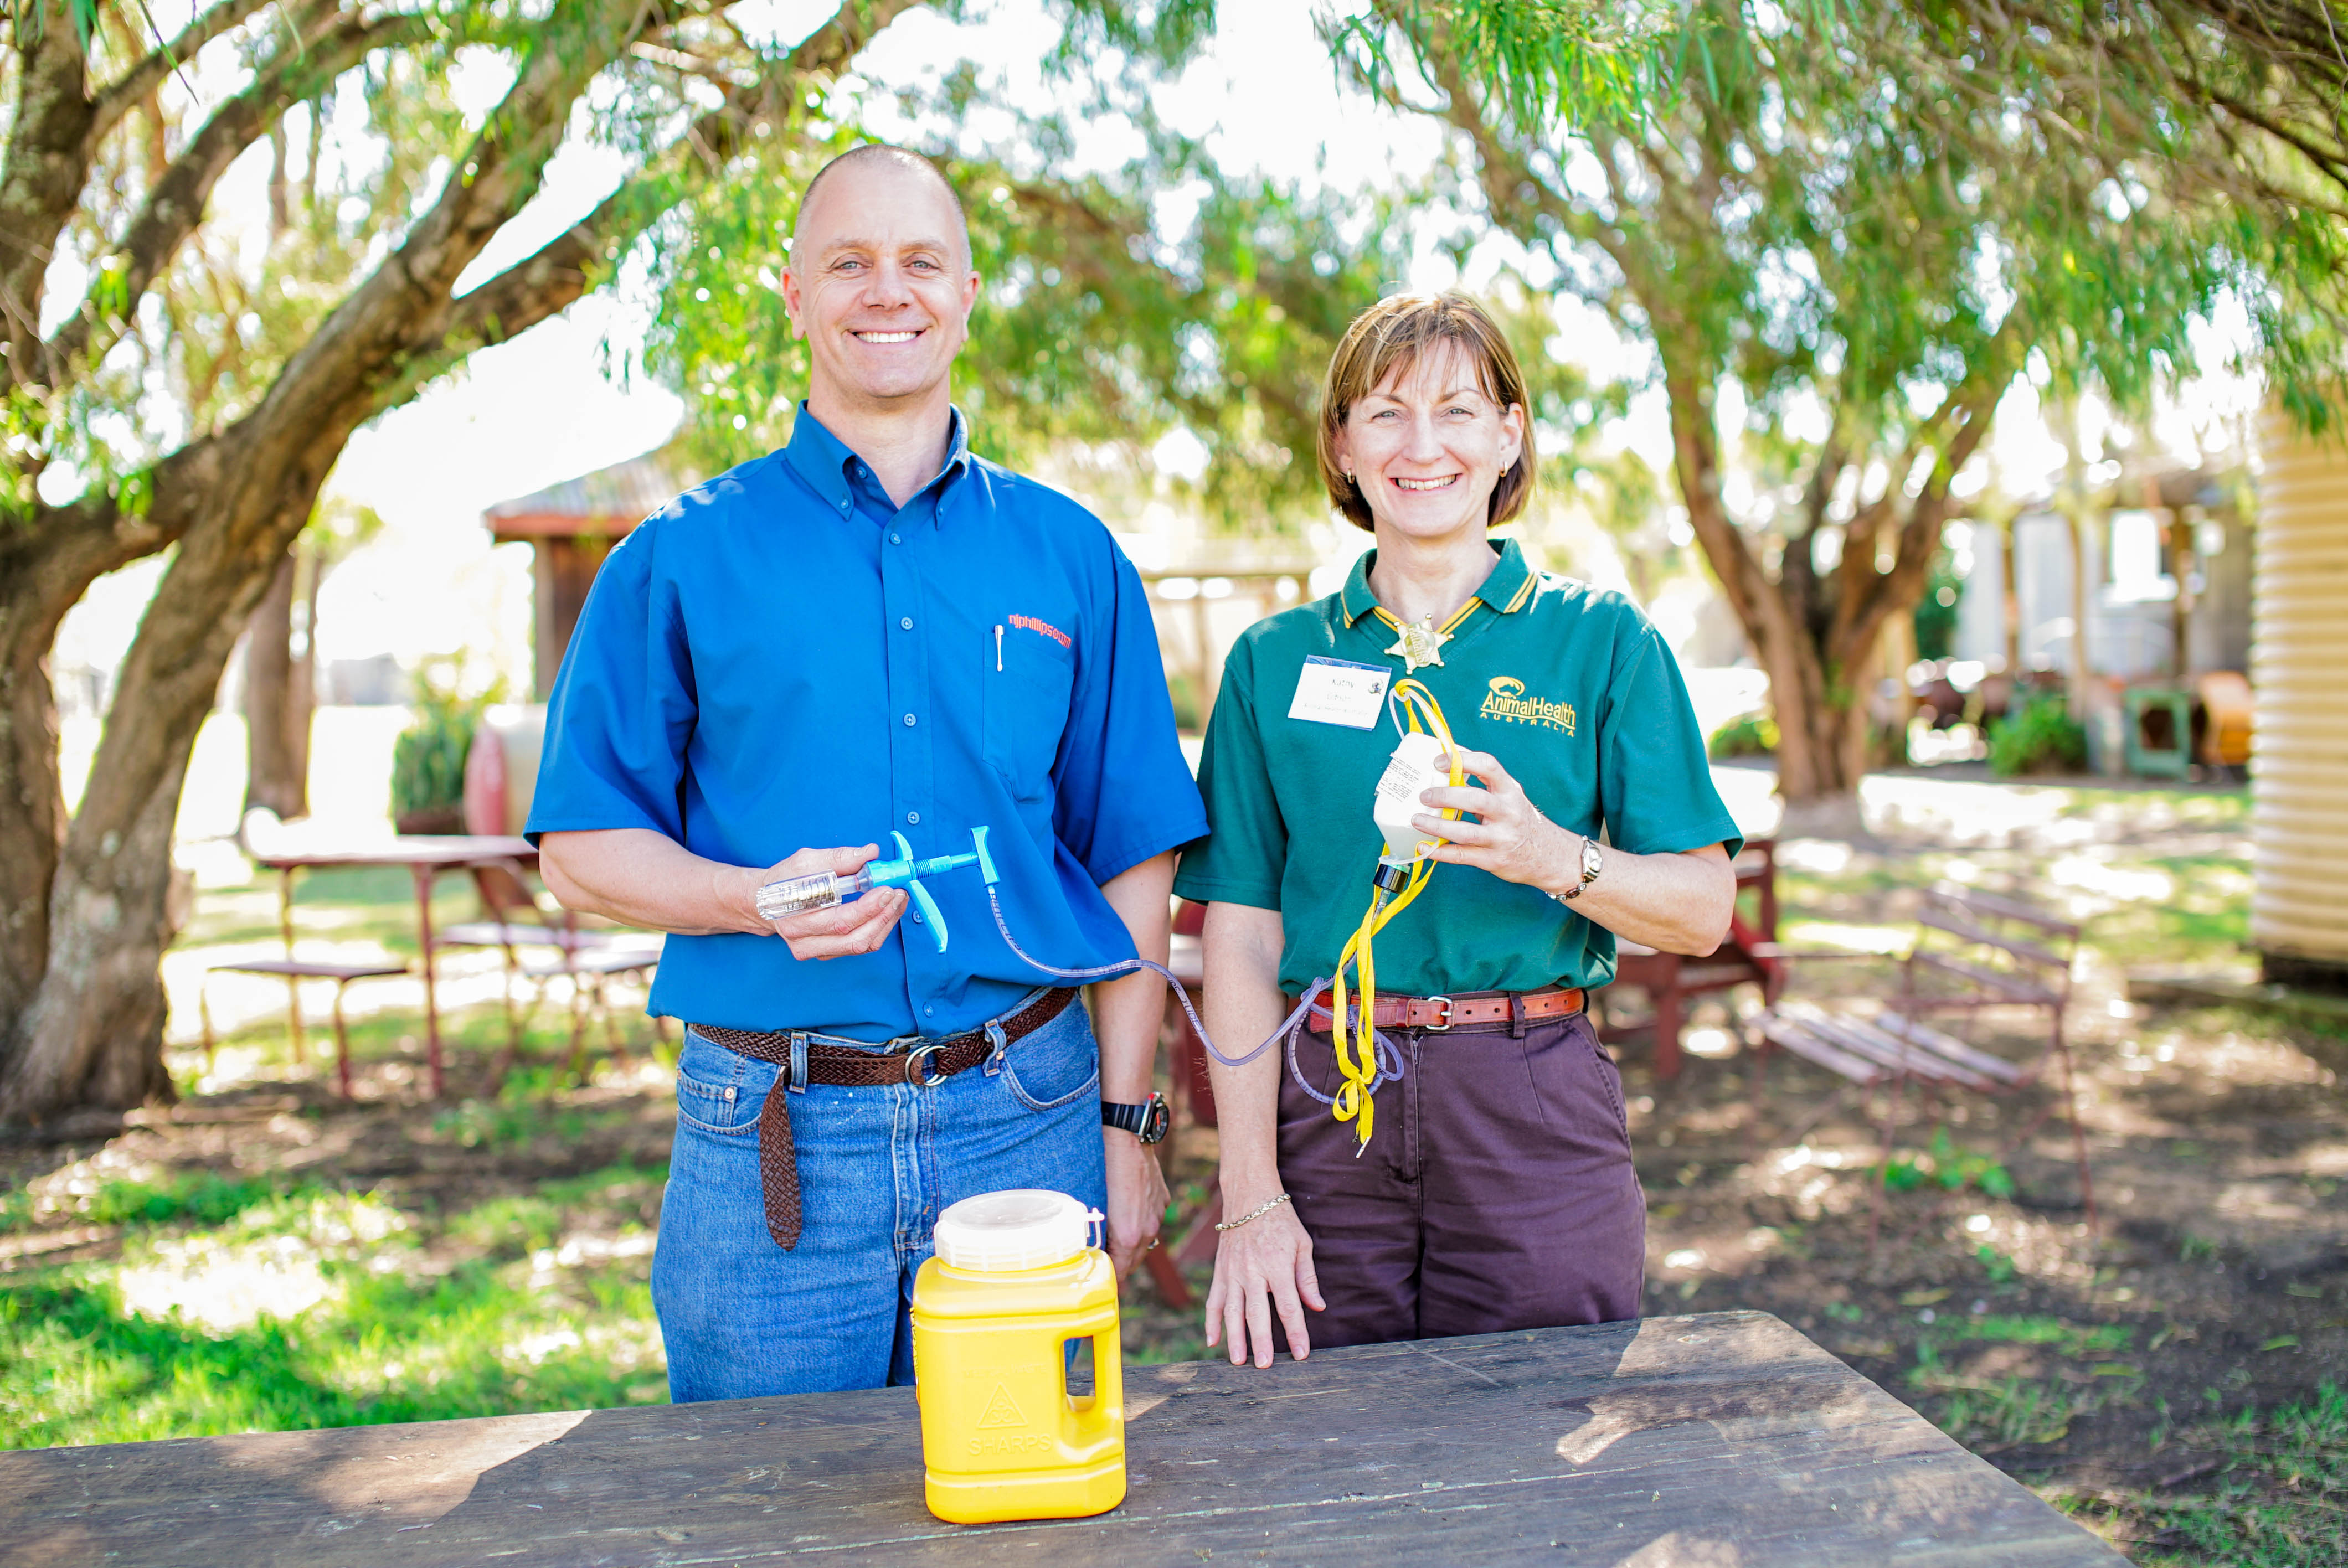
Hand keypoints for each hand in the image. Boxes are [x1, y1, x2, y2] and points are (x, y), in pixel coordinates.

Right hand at [747, 844, 908, 959]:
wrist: (764, 902)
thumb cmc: (784, 880)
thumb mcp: (806, 860)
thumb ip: (839, 857)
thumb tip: (870, 852)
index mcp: (796, 917)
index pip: (840, 920)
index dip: (869, 907)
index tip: (887, 888)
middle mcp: (804, 940)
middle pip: (854, 938)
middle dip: (884, 916)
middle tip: (899, 892)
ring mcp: (815, 950)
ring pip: (861, 946)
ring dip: (886, 923)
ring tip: (897, 900)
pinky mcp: (825, 953)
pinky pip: (859, 947)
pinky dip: (878, 929)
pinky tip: (886, 911)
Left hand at [1101, 1129, 1169, 1279]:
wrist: (1128, 1138)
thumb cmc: (1104, 1170)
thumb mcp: (1094, 1207)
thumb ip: (1096, 1233)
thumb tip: (1090, 1248)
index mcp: (1130, 1236)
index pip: (1121, 1272)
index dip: (1108, 1276)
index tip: (1096, 1275)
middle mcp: (1148, 1229)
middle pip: (1135, 1261)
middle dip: (1119, 1264)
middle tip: (1101, 1261)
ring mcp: (1158, 1214)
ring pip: (1145, 1241)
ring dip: (1130, 1245)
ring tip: (1112, 1238)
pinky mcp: (1163, 1200)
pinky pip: (1151, 1220)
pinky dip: (1140, 1223)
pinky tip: (1127, 1211)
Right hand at [1203, 1188, 1322, 1366]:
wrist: (1248, 1195)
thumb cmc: (1280, 1220)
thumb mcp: (1302, 1244)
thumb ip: (1307, 1278)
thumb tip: (1318, 1307)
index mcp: (1277, 1265)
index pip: (1288, 1306)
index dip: (1295, 1332)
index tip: (1301, 1353)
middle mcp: (1252, 1271)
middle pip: (1257, 1313)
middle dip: (1261, 1341)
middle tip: (1265, 1366)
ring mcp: (1232, 1272)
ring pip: (1231, 1310)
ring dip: (1234, 1337)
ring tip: (1238, 1361)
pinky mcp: (1220, 1271)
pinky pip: (1213, 1300)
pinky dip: (1210, 1321)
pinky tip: (1213, 1341)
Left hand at [1413, 746, 1578, 892]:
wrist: (1549, 855)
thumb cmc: (1520, 820)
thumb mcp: (1510, 796)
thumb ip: (1484, 784)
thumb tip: (1444, 767)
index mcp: (1510, 790)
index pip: (1489, 766)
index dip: (1463, 761)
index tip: (1438, 762)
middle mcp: (1508, 812)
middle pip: (1476, 799)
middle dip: (1446, 796)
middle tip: (1423, 795)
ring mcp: (1501, 838)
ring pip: (1466, 832)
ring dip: (1438, 826)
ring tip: (1417, 820)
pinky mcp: (1494, 860)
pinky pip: (1463, 856)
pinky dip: (1440, 852)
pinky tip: (1424, 848)